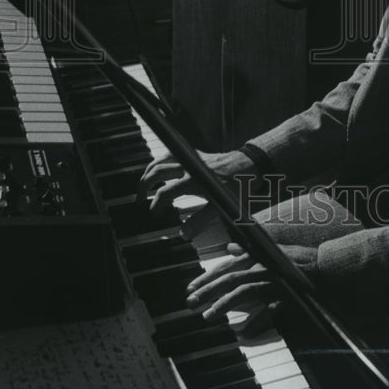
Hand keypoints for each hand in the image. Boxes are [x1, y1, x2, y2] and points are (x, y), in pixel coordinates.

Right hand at [138, 150, 259, 211]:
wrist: (250, 166)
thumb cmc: (238, 186)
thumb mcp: (221, 208)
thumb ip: (200, 221)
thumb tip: (183, 234)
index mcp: (193, 181)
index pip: (164, 193)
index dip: (156, 205)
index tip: (154, 215)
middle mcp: (188, 167)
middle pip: (157, 171)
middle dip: (144, 185)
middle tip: (139, 200)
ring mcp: (191, 158)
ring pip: (161, 159)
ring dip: (149, 171)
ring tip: (144, 184)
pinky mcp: (195, 154)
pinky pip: (172, 153)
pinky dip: (161, 160)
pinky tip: (159, 168)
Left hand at [185, 242, 316, 326]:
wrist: (324, 264)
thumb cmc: (297, 260)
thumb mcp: (271, 251)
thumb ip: (249, 251)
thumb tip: (230, 248)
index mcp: (257, 256)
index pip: (227, 266)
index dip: (208, 276)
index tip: (191, 287)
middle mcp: (262, 267)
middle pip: (230, 278)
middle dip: (208, 290)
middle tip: (190, 302)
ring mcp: (273, 280)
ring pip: (244, 291)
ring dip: (224, 304)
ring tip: (209, 317)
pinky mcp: (286, 294)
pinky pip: (269, 310)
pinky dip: (258, 322)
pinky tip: (246, 333)